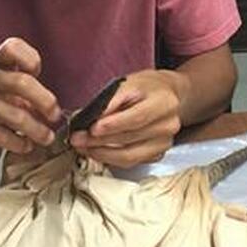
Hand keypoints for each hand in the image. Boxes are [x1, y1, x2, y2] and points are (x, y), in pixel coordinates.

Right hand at [0, 37, 60, 153]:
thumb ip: (18, 89)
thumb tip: (48, 108)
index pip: (12, 47)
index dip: (31, 58)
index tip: (38, 73)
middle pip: (22, 83)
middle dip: (45, 101)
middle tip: (55, 116)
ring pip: (15, 114)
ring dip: (37, 129)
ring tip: (46, 137)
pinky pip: (0, 134)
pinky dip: (18, 142)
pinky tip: (25, 145)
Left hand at [69, 69, 183, 167]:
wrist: (166, 95)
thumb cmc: (145, 88)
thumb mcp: (128, 84)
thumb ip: (109, 100)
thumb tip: (85, 117)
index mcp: (165, 102)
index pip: (137, 117)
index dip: (113, 125)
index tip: (92, 128)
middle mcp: (169, 124)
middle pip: (131, 138)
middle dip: (99, 140)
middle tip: (78, 138)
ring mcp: (165, 142)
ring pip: (129, 155)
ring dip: (101, 153)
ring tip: (83, 147)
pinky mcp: (158, 154)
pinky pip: (130, 162)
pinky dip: (110, 158)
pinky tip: (96, 151)